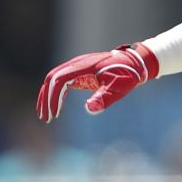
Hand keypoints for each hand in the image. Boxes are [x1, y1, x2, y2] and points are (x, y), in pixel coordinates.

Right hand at [36, 43, 158, 121]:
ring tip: (47, 115)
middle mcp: (77, 64)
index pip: (59, 80)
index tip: (54, 114)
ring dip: (47, 96)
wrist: (136, 63)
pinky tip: (57, 107)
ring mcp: (77, 66)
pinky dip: (56, 93)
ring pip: (54, 79)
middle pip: (51, 79)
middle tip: (46, 118)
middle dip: (45, 98)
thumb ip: (104, 97)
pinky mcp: (79, 70)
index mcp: (83, 67)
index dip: (53, 97)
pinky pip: (62, 81)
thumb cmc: (128, 75)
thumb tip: (89, 109)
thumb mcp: (119, 88)